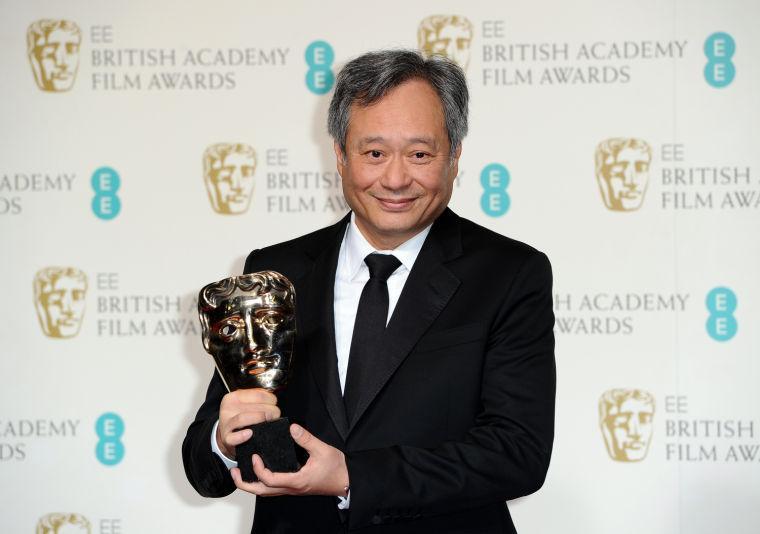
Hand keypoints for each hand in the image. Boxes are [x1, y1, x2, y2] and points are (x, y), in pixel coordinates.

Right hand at [217, 388, 279, 458]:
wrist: (225, 434)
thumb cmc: (238, 417)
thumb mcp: (244, 403)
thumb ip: (257, 398)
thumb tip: (272, 399)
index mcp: (233, 397)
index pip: (258, 395)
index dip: (271, 399)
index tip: (274, 404)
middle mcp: (228, 409)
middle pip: (253, 406)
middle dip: (269, 410)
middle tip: (274, 415)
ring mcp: (226, 424)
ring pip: (242, 418)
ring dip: (259, 419)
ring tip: (267, 421)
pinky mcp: (226, 438)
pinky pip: (233, 438)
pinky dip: (242, 436)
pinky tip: (249, 433)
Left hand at [230, 424, 348, 496]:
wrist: (346, 482)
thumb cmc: (336, 469)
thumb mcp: (323, 450)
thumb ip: (306, 439)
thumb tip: (292, 428)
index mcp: (296, 480)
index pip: (270, 480)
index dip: (258, 469)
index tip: (255, 456)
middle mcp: (291, 488)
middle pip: (262, 492)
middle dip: (245, 484)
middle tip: (234, 472)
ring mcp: (293, 489)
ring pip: (267, 492)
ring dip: (252, 484)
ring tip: (243, 473)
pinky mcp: (295, 487)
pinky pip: (274, 489)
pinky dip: (263, 482)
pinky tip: (262, 472)